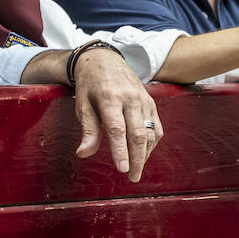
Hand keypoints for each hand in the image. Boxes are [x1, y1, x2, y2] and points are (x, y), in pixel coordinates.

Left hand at [72, 47, 161, 182]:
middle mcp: (130, 98)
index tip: (122, 169)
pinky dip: (152, 143)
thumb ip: (88, 130)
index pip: (117, 129)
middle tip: (132, 177)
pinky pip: (156, 127)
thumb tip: (84, 153)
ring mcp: (144, 100)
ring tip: (136, 169)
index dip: (120, 151)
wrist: (105, 60)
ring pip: (150, 132)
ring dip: (145, 154)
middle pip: (138, 134)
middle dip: (137, 159)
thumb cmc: (90, 85)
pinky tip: (144, 153)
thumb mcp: (83, 104)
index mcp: (110, 98)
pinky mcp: (151, 102)